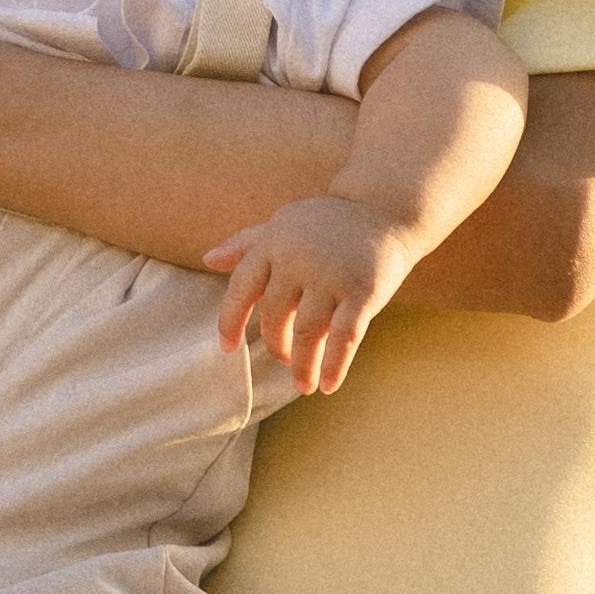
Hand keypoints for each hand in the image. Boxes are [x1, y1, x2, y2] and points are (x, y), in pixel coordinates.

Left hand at [209, 187, 416, 394]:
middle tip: (284, 361)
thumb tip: (208, 259)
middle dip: (277, 345)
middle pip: (276, 315)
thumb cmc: (329, 222)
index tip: (228, 348)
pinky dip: (334, 365)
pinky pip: (344, 336)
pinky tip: (328, 386)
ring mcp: (331, 274)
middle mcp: (298, 258)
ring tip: (302, 386)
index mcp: (275, 242)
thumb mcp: (285, 225)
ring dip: (303, 365)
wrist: (386, 207)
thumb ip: (247, 243)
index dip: (231, 320)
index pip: (242, 287)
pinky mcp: (363, 289)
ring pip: (308, 332)